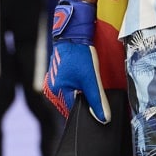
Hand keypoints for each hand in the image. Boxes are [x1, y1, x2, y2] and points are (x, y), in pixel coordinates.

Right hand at [42, 0, 110, 123]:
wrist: (73, 36)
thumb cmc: (80, 55)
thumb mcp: (92, 80)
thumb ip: (98, 101)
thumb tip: (104, 119)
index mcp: (57, 93)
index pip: (73, 112)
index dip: (86, 112)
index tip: (95, 107)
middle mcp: (51, 91)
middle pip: (70, 106)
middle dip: (82, 103)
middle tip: (90, 90)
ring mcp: (52, 84)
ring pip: (68, 98)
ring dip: (78, 95)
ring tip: (84, 82)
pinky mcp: (55, 78)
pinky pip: (66, 90)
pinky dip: (74, 88)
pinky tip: (80, 80)